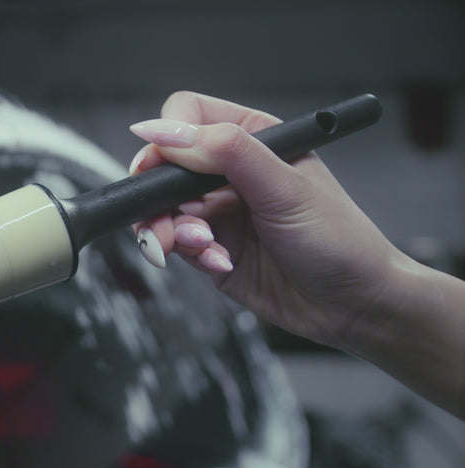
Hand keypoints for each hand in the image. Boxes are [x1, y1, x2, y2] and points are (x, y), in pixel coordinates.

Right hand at [128, 91, 401, 349]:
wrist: (351, 305)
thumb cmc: (339, 240)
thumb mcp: (284, 187)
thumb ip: (226, 152)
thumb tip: (169, 130)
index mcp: (253, 139)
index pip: (187, 118)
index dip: (167, 139)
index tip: (160, 169)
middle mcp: (230, 172)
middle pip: (163, 168)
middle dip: (161, 199)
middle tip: (172, 222)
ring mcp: (218, 211)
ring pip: (161, 210)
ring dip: (172, 232)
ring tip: (203, 247)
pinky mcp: (210, 247)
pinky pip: (175, 245)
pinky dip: (190, 256)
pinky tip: (221, 262)